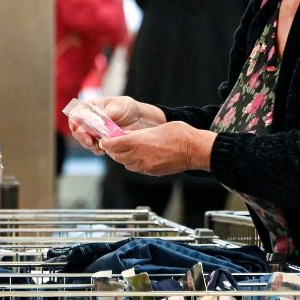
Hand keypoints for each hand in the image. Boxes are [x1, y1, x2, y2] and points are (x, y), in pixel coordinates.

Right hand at [68, 96, 161, 153]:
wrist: (140, 120)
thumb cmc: (127, 108)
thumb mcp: (118, 106)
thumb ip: (106, 114)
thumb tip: (97, 121)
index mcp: (89, 107)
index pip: (75, 114)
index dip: (75, 122)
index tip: (82, 128)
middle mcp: (88, 119)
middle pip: (76, 129)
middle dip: (81, 136)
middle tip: (90, 141)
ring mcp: (93, 131)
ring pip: (83, 140)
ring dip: (89, 144)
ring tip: (98, 146)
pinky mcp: (100, 141)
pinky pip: (94, 148)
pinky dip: (97, 150)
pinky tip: (103, 149)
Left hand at [100, 121, 214, 176]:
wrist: (194, 149)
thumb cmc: (179, 134)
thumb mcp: (156, 127)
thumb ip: (141, 133)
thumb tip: (132, 137)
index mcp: (138, 142)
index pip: (113, 144)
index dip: (107, 142)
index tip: (104, 140)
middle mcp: (139, 156)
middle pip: (117, 156)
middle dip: (113, 151)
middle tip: (113, 145)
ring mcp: (146, 166)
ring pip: (126, 164)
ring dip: (123, 158)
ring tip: (127, 150)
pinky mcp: (153, 172)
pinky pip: (138, 169)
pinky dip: (134, 163)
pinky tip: (139, 157)